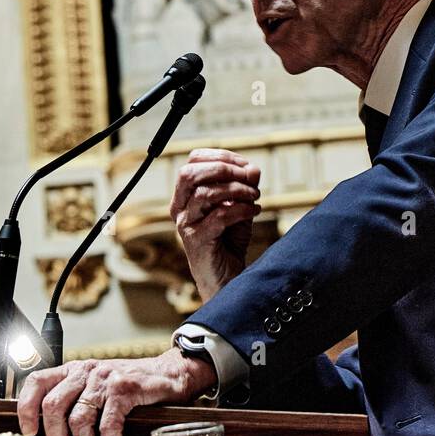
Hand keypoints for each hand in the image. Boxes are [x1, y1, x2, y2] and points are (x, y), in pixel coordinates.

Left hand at [16, 348, 215, 435]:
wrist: (169, 373)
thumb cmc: (131, 384)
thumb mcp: (97, 385)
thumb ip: (76, 398)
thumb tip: (52, 431)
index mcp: (74, 370)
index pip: (38, 381)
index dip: (26, 408)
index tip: (30, 432)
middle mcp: (86, 371)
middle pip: (53, 406)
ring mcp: (105, 378)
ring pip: (78, 419)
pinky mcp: (124, 388)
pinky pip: (108, 425)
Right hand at [170, 148, 261, 301]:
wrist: (227, 279)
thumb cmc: (229, 241)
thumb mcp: (239, 206)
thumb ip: (245, 186)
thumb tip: (253, 169)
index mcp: (185, 194)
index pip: (193, 160)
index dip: (221, 156)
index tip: (246, 165)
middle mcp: (180, 207)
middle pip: (190, 173)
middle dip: (223, 168)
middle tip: (248, 176)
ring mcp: (186, 225)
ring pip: (205, 193)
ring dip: (237, 189)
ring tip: (254, 196)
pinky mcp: (197, 241)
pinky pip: (219, 217)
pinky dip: (241, 209)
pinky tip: (254, 211)